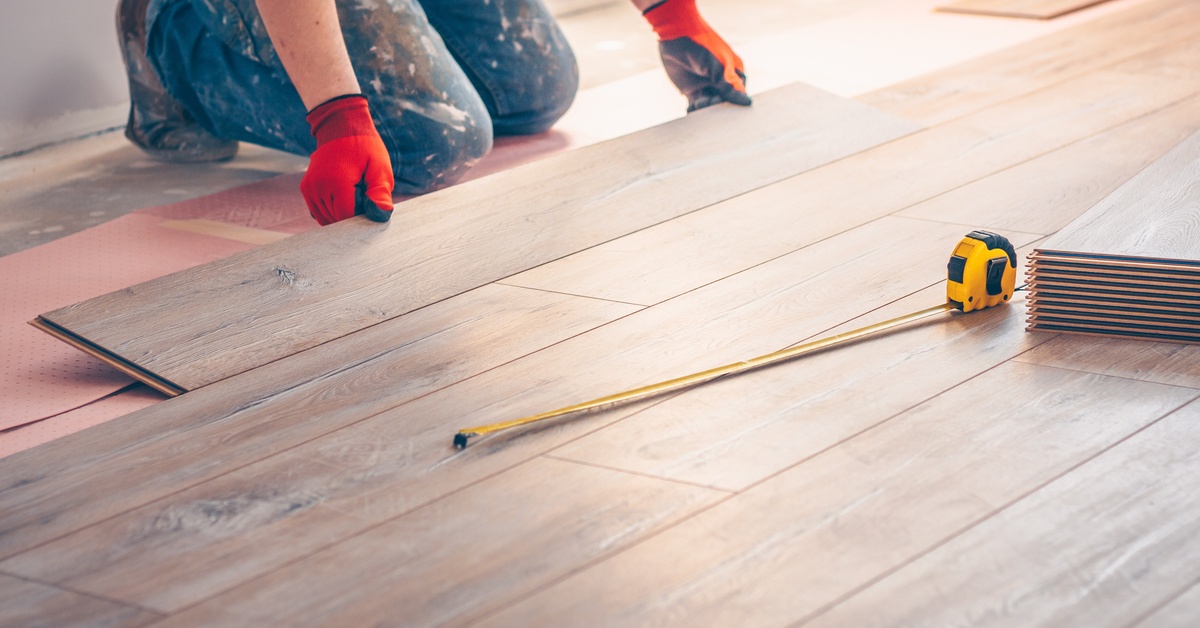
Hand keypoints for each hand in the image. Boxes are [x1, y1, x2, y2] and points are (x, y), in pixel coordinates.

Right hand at [301, 95, 394, 225]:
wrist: (342, 125)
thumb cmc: (365, 147)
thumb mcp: (380, 168)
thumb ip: (380, 193)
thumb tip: (380, 215)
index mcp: (336, 182)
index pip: (347, 217)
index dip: (362, 215)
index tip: (369, 201)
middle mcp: (318, 187)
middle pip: (337, 220)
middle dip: (352, 213)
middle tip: (362, 190)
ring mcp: (309, 188)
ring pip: (327, 219)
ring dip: (342, 212)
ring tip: (352, 190)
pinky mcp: (306, 188)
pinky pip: (319, 212)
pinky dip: (332, 209)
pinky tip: (342, 193)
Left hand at [643, 0, 750, 112]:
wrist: (676, 35)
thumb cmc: (701, 45)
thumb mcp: (716, 66)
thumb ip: (728, 85)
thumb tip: (746, 102)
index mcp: (734, 72)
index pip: (739, 93)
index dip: (735, 101)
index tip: (728, 106)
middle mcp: (722, 81)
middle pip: (725, 101)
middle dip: (720, 107)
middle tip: (711, 107)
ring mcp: (707, 86)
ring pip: (711, 105)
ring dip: (707, 109)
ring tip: (698, 104)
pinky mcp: (692, 91)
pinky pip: (696, 105)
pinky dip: (695, 110)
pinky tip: (692, 110)